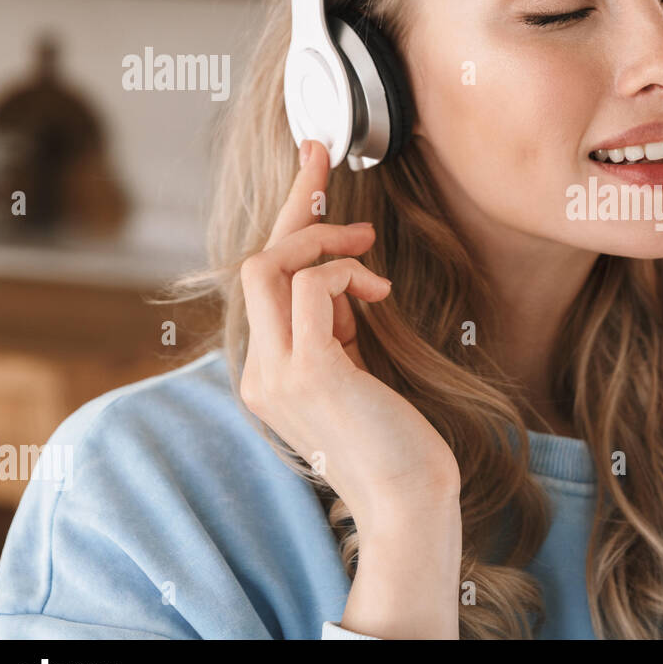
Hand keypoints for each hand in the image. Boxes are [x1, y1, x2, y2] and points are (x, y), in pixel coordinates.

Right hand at [238, 139, 460, 533]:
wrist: (409, 500)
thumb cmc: (394, 440)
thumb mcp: (354, 373)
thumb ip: (334, 329)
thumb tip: (340, 280)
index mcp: (266, 374)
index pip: (261, 286)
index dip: (283, 223)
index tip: (311, 168)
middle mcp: (259, 373)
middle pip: (253, 263)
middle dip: (293, 206)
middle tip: (326, 163)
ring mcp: (275, 374)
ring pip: (269, 266)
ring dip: (324, 243)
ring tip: (369, 251)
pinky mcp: (309, 371)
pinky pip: (314, 286)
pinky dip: (347, 273)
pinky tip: (379, 292)